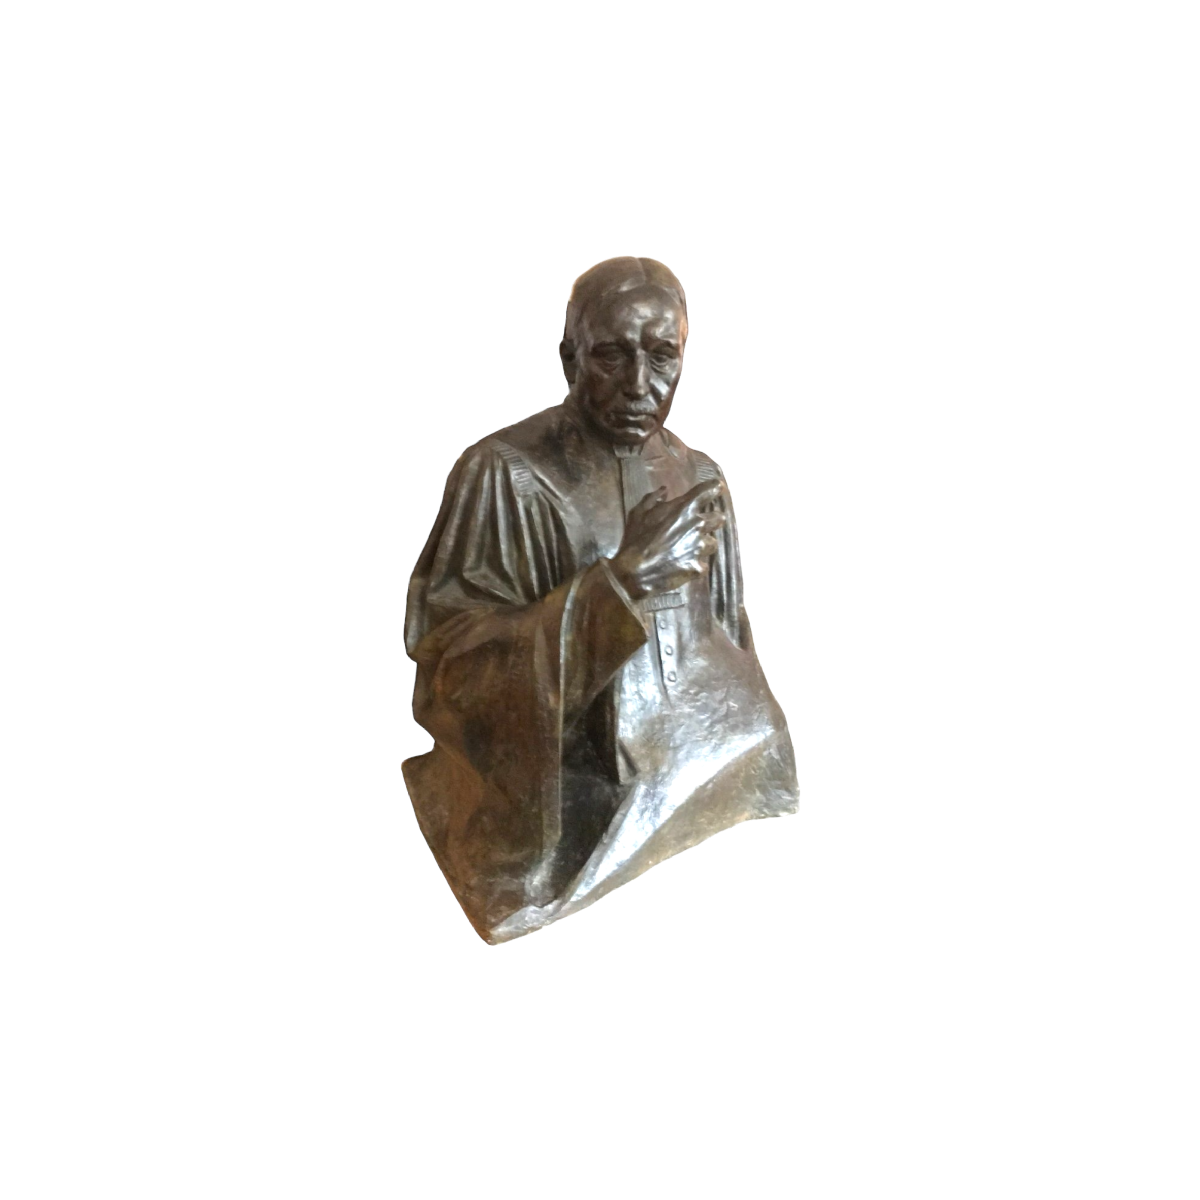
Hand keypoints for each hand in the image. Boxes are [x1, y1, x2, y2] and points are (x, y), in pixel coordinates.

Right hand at [609, 481, 725, 600]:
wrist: (634, 573)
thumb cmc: (635, 539)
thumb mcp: (637, 513)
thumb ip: (652, 498)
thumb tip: (664, 490)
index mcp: (684, 508)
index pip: (710, 490)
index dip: (714, 489)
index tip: (716, 489)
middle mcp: (698, 525)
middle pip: (719, 518)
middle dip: (712, 521)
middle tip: (699, 526)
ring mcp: (700, 547)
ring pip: (712, 543)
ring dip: (703, 545)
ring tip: (688, 550)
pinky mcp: (699, 566)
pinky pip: (703, 564)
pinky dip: (695, 565)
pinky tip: (683, 566)